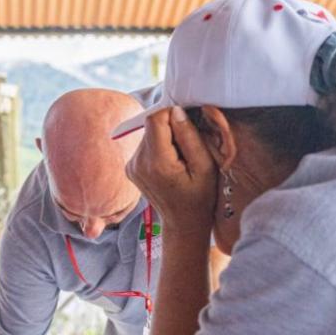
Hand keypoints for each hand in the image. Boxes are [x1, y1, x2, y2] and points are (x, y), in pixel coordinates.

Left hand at [126, 106, 219, 234]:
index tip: (187, 126)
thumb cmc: (200, 198)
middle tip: (187, 148)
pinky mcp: (130, 167)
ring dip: (165, 138)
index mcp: (157, 163)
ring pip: (148, 133)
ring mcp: (131, 166)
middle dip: (171, 128)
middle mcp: (138, 163)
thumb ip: (190, 137)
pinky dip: (159, 147)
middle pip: (151, 125)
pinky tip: (170, 164)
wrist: (183, 222)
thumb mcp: (205, 166)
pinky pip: (146, 144)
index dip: (173, 114)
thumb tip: (177, 112)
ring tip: (179, 158)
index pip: (155, 118)